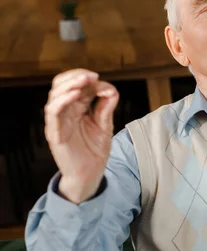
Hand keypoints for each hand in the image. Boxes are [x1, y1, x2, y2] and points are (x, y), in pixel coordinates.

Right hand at [44, 69, 118, 203]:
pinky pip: (53, 112)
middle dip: (76, 76)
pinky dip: (63, 100)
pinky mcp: (55, 132)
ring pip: (55, 95)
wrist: (91, 174)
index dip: (85, 78)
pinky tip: (75, 95)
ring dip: (69, 85)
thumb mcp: (105, 124)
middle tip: (92, 76)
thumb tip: (110, 88)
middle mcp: (65, 112)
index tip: (99, 78)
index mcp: (76, 108)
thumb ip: (106, 106)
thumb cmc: (95, 150)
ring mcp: (58, 122)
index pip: (74, 85)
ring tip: (85, 81)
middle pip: (61, 85)